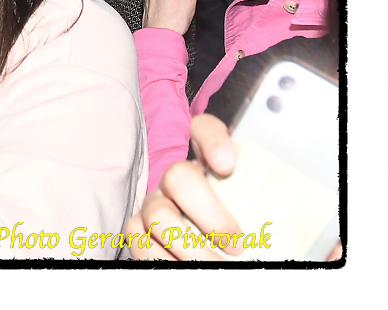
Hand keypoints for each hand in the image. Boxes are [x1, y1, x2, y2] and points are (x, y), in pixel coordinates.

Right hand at [125, 114, 250, 259]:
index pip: (205, 129)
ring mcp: (153, 201)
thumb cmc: (236, 215)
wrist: (207, 237)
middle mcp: (175, 175)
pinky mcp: (138, 229)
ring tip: (217, 266)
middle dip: (212, 218)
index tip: (227, 165)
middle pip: (179, 178)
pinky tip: (190, 269)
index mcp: (207, 159)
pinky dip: (167, 261)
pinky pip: (141, 243)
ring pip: (157, 216)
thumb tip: (244, 181)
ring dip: (192, 249)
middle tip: (238, 246)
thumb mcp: (253, 198)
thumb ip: (261, 185)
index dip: (214, 142)